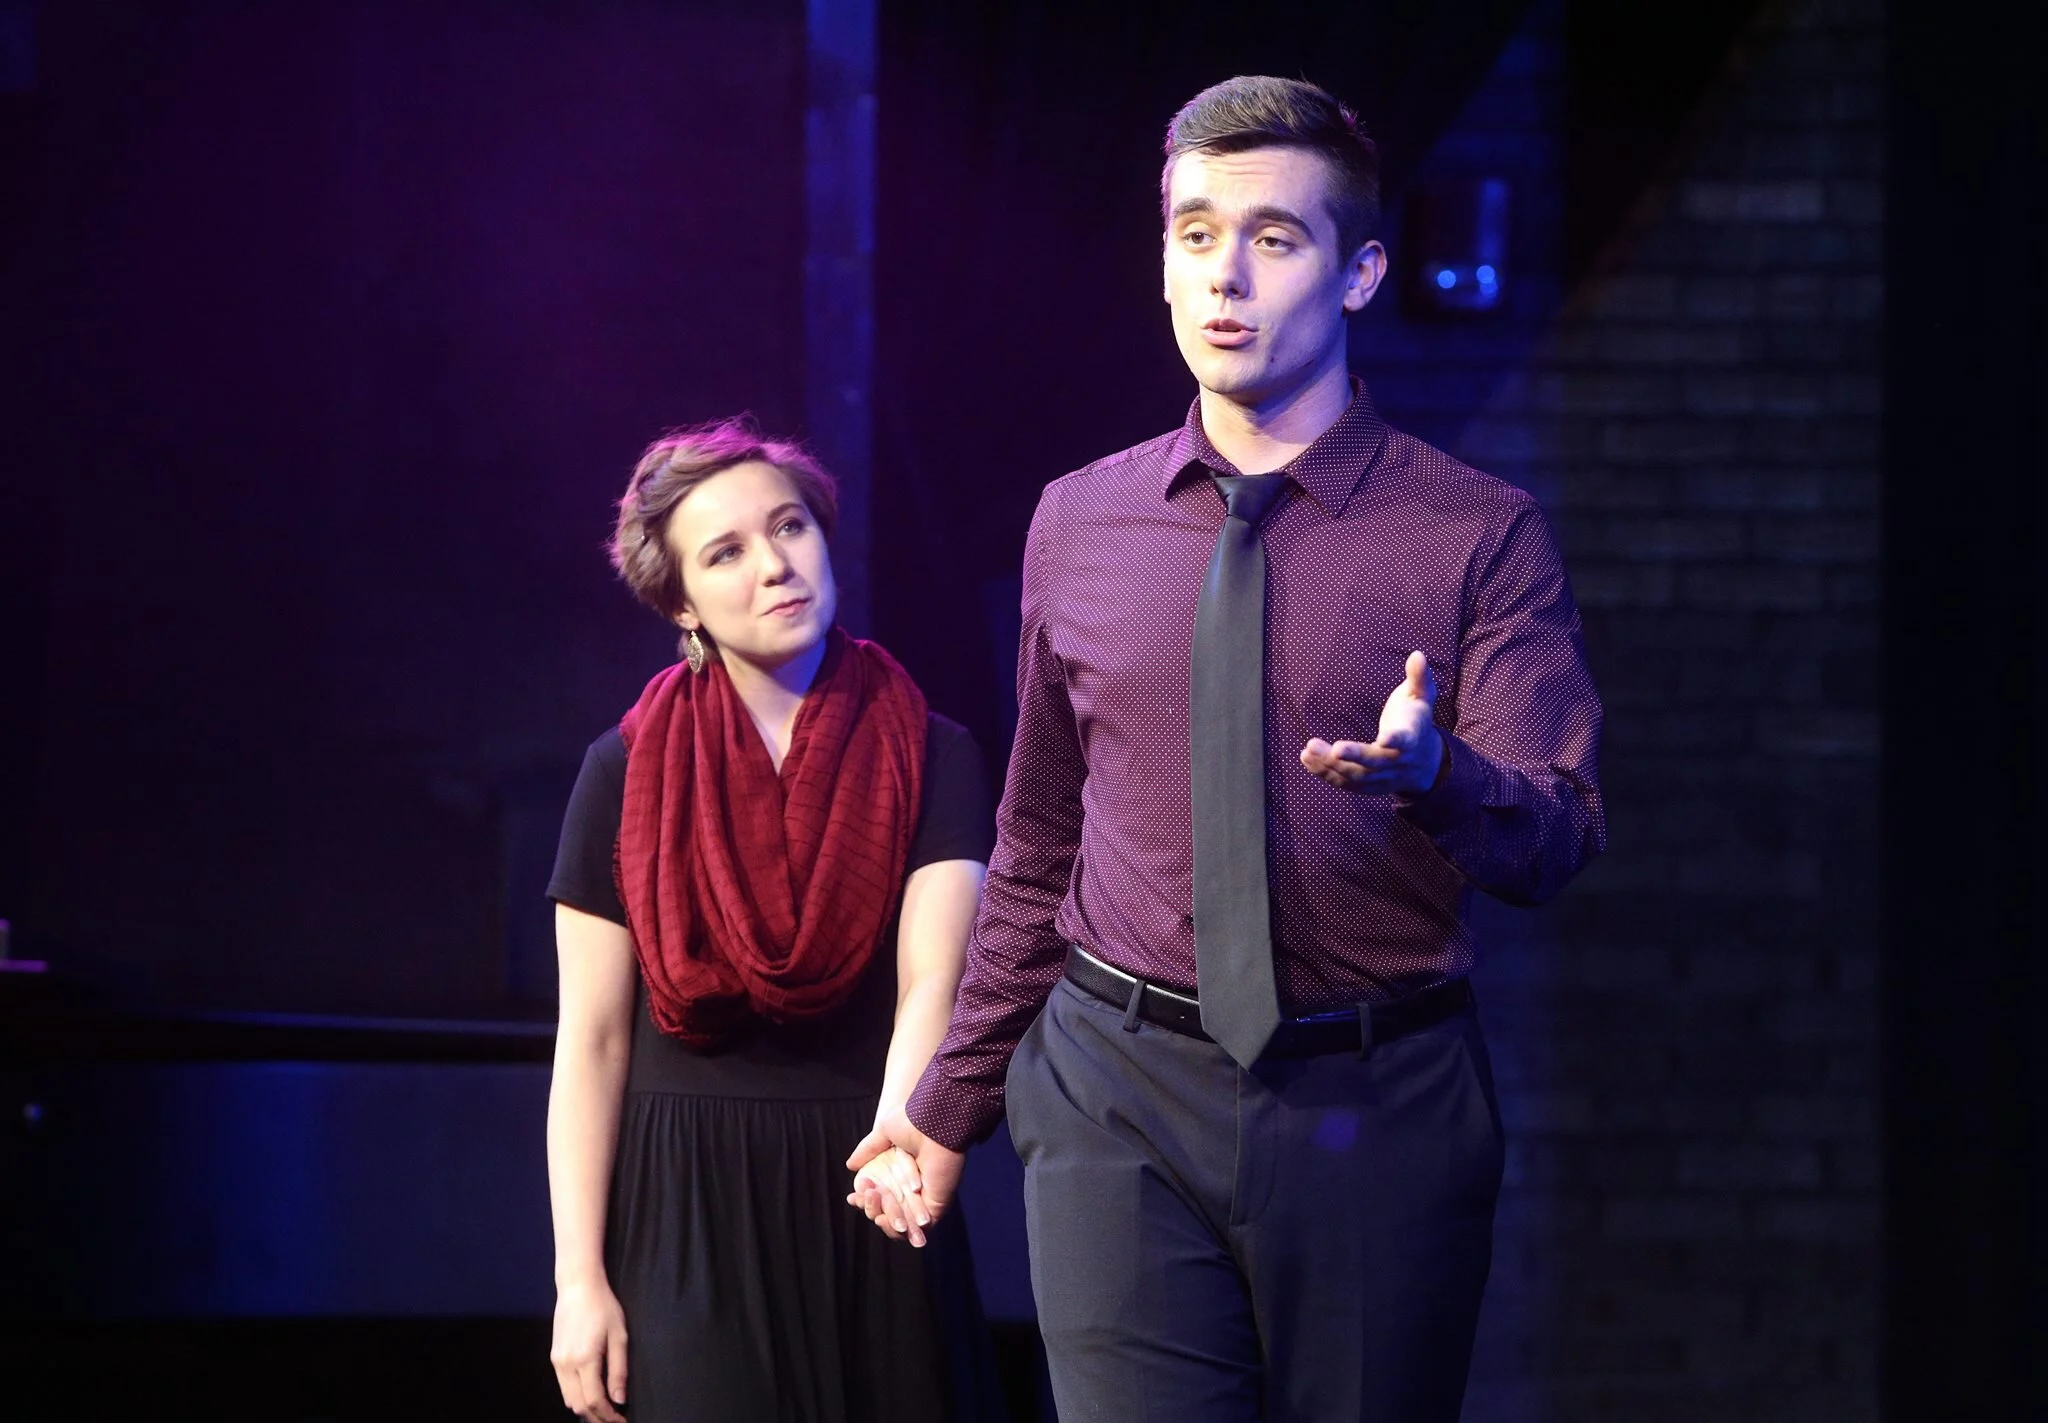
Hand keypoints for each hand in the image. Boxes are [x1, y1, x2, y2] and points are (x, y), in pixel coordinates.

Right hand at [550, 1276, 628, 1421]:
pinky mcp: (554, 1357)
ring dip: (586, 1409)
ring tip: (605, 1411)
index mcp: (585, 1359)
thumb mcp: (619, 1336)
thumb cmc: (603, 1307)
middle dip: (597, 1418)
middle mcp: (566, 1364)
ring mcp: (557, 1361)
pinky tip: (590, 1394)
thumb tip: (620, 1399)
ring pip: (569, 1399)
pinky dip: (576, 1397)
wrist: (578, 1286)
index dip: (609, 1416)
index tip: (622, 1420)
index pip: (595, 1401)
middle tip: (615, 1420)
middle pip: (579, 1406)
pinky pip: (564, 1387)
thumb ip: (619, 1370)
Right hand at [845, 1106, 965, 1248]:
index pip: (881, 1197)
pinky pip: (915, 1228)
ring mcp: (925, 1200)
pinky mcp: (935, 1207)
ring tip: (876, 1197)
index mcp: (902, 1173)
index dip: (865, 1201)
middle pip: (888, 1213)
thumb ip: (868, 1150)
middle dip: (872, 1209)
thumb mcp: (884, 1133)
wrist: (931, 1124)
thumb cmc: (911, 1124)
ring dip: (884, 1217)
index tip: (853, 1197)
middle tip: (869, 1194)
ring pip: (900, 1224)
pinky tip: (883, 1217)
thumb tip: (850, 1166)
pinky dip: (897, 1227)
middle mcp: (914, 1189)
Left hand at [1300, 651, 1445, 795]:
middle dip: (1355, 756)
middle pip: (1376, 763)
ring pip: (1356, 776)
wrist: (1423, 761)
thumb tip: (1418, 654)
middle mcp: (1396, 762)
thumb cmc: (1415, 720)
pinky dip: (1325, 773)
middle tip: (1335, 748)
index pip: (1405, 741)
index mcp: (1412, 739)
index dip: (1396, 740)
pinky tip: (1307, 759)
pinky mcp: (1366, 785)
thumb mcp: (1421, 697)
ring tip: (1309, 748)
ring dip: (1331, 765)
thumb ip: (1419, 677)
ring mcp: (1381, 777)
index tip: (1384, 738)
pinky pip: (1345, 783)